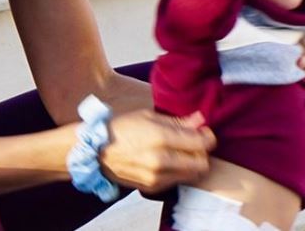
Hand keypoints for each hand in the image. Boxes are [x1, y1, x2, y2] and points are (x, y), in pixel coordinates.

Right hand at [100, 109, 215, 192]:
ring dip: (192, 163)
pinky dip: (179, 172)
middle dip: (202, 152)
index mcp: (161, 138)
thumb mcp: (148, 116)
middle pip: (202, 163)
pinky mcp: (152, 188)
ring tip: (181, 151)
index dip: (208, 136)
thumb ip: (177, 121)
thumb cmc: (121, 127)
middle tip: (194, 142)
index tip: (204, 131)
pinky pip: (177, 181)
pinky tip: (168, 161)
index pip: (201, 143)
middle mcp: (162, 160)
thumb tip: (200, 119)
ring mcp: (157, 177)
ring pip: (192, 175)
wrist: (96, 150)